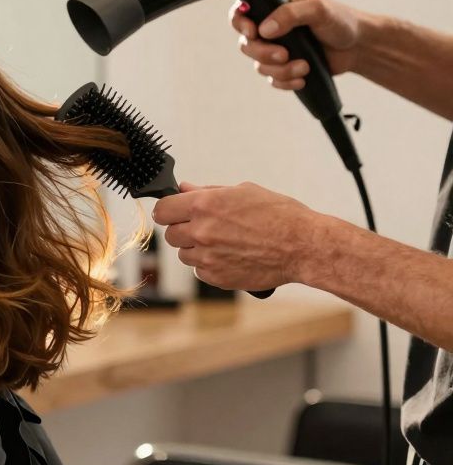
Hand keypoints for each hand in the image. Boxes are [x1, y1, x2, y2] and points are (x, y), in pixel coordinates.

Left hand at [152, 181, 323, 290]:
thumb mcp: (243, 192)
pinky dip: (211, 265)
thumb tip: (184, 188)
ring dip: (197, 249)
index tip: (174, 213)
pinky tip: (231, 256)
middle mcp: (201, 231)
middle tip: (206, 228)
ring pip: (184, 254)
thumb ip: (208, 192)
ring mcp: (207, 257)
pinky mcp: (215, 276)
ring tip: (225, 243)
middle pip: (171, 234)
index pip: (162, 210)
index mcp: (204, 206)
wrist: (303, 246)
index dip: (168, 211)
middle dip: (184, 230)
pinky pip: (200, 270)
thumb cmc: (280, 216)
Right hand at [229, 0, 366, 90]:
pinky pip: (272, 79)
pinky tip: (301, 78)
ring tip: (303, 67)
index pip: (243, 12)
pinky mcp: (284, 67)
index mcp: (274, 6)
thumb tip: (265, 29)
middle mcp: (271, 27)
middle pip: (246, 44)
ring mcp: (277, 48)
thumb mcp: (319, 10)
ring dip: (279, 70)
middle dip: (263, 53)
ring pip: (258, 65)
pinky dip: (285, 82)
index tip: (252, 32)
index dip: (240, 23)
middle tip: (283, 55)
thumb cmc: (342, 21)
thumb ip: (290, 14)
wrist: (359, 47)